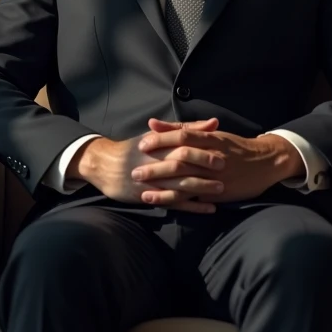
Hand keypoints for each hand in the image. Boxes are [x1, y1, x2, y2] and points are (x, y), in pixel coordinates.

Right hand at [75, 119, 226, 213]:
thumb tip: (214, 122)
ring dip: (202, 188)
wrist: (106, 166)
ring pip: (180, 186)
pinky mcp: (151, 197)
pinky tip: (209, 208)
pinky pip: (175, 203)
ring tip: (221, 189)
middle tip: (225, 168)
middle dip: (205, 167)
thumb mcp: (157, 135)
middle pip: (183, 165)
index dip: (203, 148)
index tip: (223, 151)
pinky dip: (193, 207)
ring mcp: (154, 182)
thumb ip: (186, 128)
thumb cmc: (136, 148)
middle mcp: (156, 163)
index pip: (184, 144)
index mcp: (159, 145)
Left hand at [132, 119, 287, 205]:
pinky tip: (163, 204)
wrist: (265, 162)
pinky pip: (194, 197)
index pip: (181, 136)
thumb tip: (153, 123)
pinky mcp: (217, 192)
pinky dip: (178, 201)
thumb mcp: (211, 134)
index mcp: (209, 139)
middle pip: (180, 160)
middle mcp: (210, 157)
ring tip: (143, 192)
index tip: (142, 144)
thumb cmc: (234, 146)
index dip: (161, 140)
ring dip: (163, 188)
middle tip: (135, 171)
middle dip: (156, 167)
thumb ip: (180, 128)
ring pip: (185, 182)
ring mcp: (214, 176)